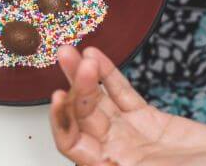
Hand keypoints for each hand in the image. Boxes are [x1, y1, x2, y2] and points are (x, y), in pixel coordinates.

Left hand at [50, 46, 205, 165]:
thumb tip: (101, 161)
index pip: (71, 143)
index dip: (60, 120)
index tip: (57, 96)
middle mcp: (115, 152)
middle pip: (83, 114)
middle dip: (74, 85)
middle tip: (67, 57)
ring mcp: (130, 134)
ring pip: (99, 100)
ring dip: (85, 75)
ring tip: (73, 51)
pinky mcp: (148, 119)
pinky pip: (123, 94)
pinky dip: (110, 75)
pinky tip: (97, 55)